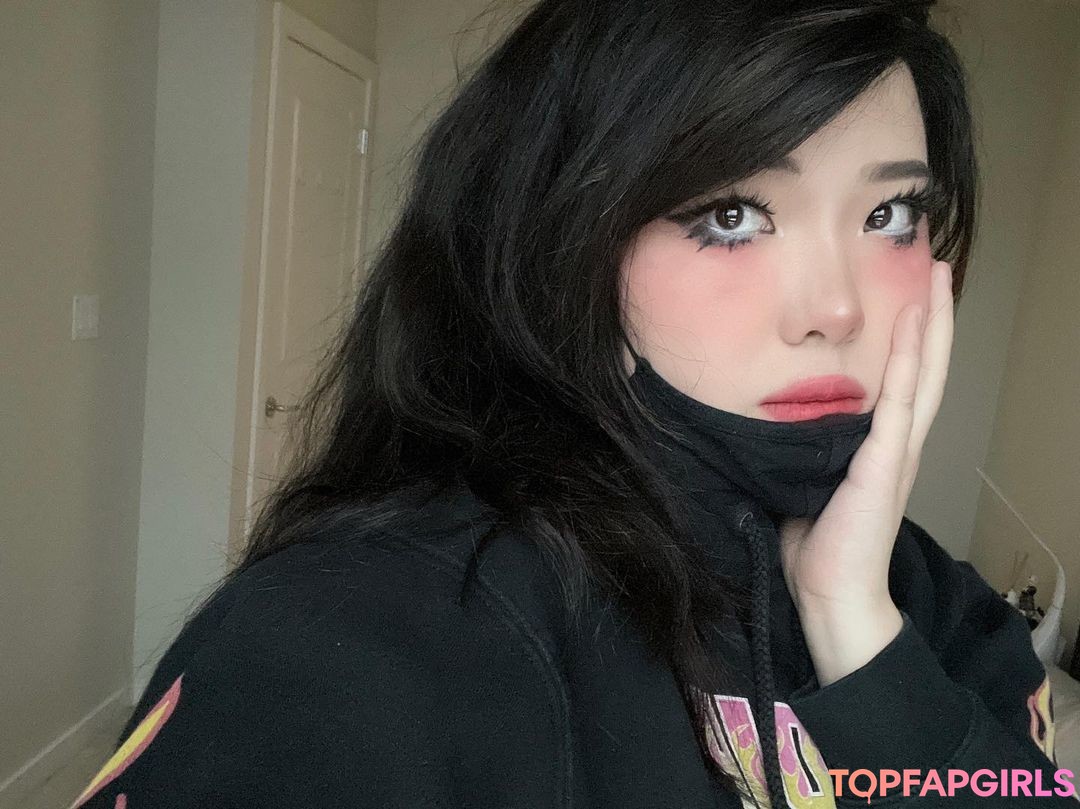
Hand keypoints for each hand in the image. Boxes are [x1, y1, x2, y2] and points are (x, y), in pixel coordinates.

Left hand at [778, 260, 954, 682]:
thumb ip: (807, 446)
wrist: (830, 592)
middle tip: (936, 263)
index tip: (911, 291)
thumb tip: (775, 415)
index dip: (912, 335)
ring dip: (931, 324)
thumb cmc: (816, 543)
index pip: (905, 378)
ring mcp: (897, 451)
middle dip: (933, 314)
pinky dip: (909, 364)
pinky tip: (913, 326)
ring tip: (936, 278)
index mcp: (881, 445)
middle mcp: (899, 441)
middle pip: (926, 365)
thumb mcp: (809, 478)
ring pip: (923, 374)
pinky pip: (900, 403)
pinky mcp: (886, 464)